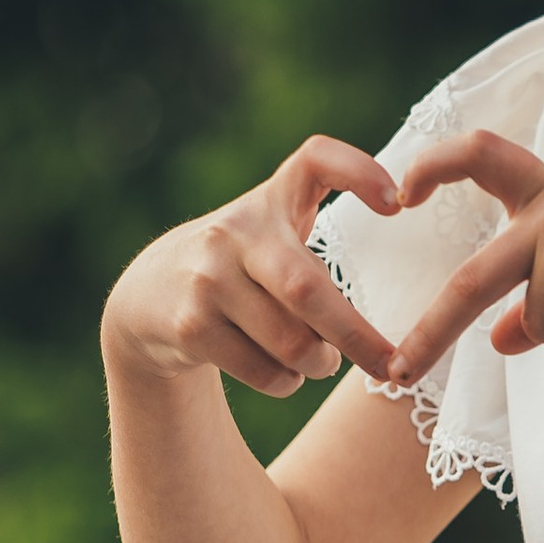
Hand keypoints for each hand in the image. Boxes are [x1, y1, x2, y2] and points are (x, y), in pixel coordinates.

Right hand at [103, 136, 408, 399]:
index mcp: (269, 201)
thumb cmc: (240, 269)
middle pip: (308, 290)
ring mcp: (208, 278)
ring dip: (319, 365)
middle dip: (357, 337)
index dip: (357, 172)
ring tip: (319, 362)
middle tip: (389, 365)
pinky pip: (264, 372)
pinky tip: (285, 374)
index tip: (395, 204)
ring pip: (291, 342)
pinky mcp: (191, 325)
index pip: (315, 159)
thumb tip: (373, 325)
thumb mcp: (270, 238)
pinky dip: (287, 383)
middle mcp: (236, 231)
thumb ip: (316, 257)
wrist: (148, 296)